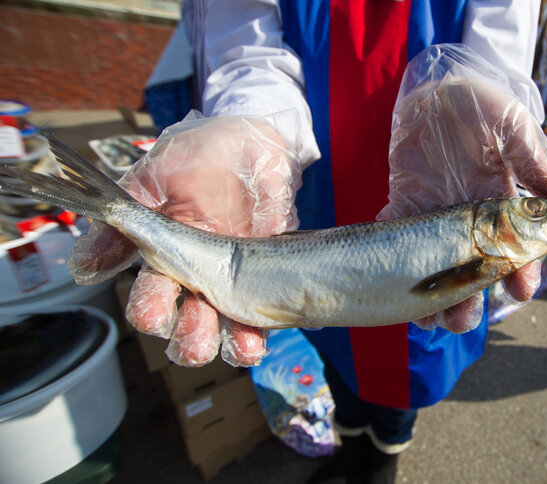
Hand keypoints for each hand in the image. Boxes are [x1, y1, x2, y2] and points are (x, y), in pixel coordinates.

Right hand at [69, 113, 306, 365]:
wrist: (255, 141)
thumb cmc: (199, 155)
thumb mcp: (156, 178)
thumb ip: (125, 218)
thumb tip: (83, 268)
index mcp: (163, 257)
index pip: (149, 298)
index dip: (148, 310)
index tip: (150, 313)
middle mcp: (195, 277)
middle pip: (184, 325)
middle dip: (188, 338)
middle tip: (195, 339)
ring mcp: (232, 281)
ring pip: (221, 330)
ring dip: (224, 345)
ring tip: (236, 348)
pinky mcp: (266, 278)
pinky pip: (260, 316)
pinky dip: (256, 335)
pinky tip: (256, 342)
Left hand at [378, 46, 546, 333]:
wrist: (443, 85)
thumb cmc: (486, 105)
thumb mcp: (515, 128)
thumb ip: (534, 162)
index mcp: (503, 204)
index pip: (515, 248)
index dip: (521, 272)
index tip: (520, 292)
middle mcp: (470, 217)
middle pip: (472, 267)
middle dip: (469, 298)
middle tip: (462, 321)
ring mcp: (437, 211)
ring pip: (436, 263)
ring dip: (431, 293)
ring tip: (425, 321)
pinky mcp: (407, 201)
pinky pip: (399, 233)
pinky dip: (394, 255)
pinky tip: (392, 282)